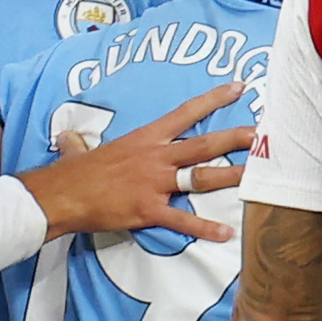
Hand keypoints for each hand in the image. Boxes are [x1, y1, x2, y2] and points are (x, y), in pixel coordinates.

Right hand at [17, 82, 251, 242]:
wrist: (59, 196)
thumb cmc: (70, 173)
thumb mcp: (79, 150)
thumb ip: (80, 143)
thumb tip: (67, 138)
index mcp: (144, 139)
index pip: (185, 113)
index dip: (213, 99)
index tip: (239, 88)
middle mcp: (155, 157)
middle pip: (204, 144)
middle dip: (236, 138)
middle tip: (262, 134)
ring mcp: (154, 183)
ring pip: (202, 177)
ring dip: (232, 176)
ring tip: (257, 176)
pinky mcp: (148, 209)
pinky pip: (182, 220)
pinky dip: (205, 228)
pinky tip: (226, 232)